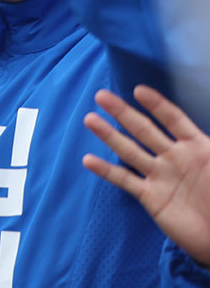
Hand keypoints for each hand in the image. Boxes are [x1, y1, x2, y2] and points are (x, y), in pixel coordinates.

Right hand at [83, 86, 209, 264]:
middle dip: (123, 112)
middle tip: (102, 96)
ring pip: (130, 151)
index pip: (174, 120)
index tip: (138, 91)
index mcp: (197, 147)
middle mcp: (174, 158)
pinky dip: (106, 171)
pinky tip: (89, 160)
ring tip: (90, 119)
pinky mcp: (150, 197)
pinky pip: (125, 180)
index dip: (157, 105)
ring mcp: (160, 176)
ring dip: (109, 135)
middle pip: (145, 130)